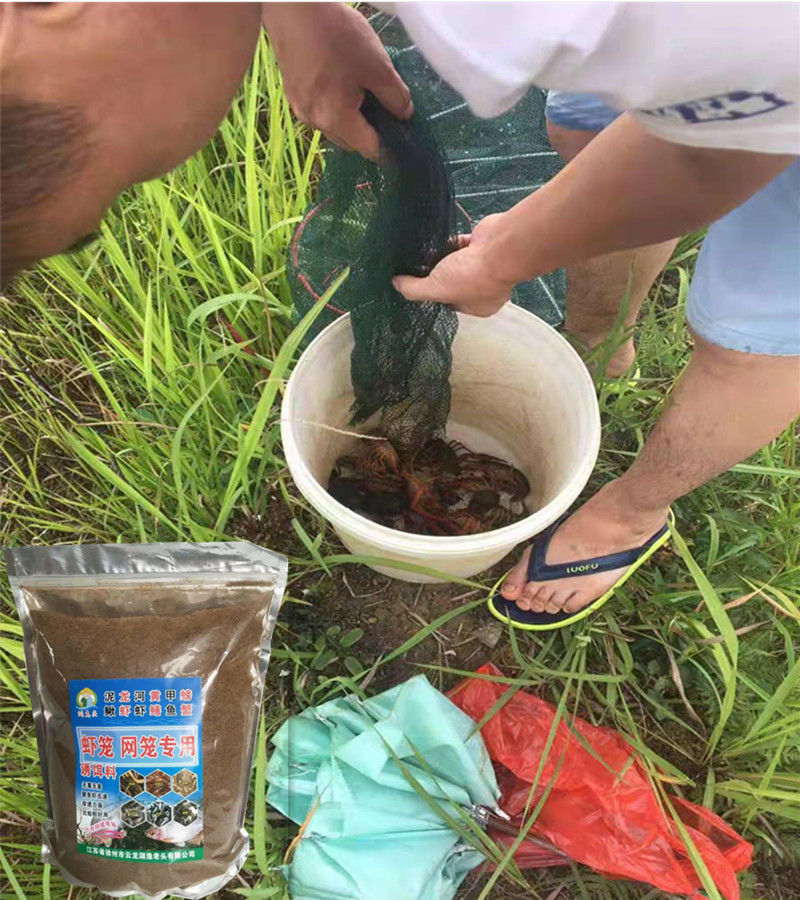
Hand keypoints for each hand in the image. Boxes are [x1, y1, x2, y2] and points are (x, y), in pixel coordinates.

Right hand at [262, 3, 411, 158]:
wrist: (293, 6)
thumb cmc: (338, 34)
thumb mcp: (377, 65)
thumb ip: (395, 96)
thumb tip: (405, 114)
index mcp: (335, 119)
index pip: (369, 149)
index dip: (388, 145)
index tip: (400, 133)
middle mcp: (314, 121)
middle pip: (350, 142)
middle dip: (368, 132)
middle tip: (384, 108)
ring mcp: (300, 108)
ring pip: (334, 127)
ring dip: (351, 119)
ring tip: (362, 91)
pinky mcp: (292, 93)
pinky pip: (320, 111)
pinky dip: (334, 106)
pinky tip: (341, 82)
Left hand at [392, 215, 518, 316]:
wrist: (500, 247)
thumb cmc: (472, 276)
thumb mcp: (437, 289)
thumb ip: (415, 290)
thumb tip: (396, 286)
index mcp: (478, 306)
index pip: (450, 303)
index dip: (434, 295)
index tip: (418, 286)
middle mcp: (483, 288)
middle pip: (453, 282)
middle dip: (438, 274)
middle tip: (417, 268)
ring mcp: (484, 266)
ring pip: (457, 263)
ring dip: (443, 258)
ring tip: (422, 253)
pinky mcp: (482, 245)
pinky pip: (462, 245)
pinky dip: (450, 242)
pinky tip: (436, 240)